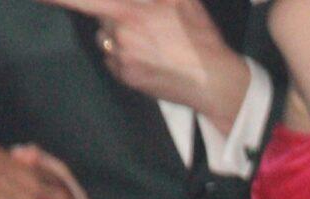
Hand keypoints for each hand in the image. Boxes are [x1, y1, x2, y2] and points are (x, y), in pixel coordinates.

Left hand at [31, 0, 250, 120]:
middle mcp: (119, 32)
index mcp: (130, 9)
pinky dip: (124, 53)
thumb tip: (133, 3)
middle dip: (107, 11)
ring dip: (118, 32)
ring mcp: (121, 57)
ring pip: (105, 36)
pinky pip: (113, 57)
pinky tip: (149, 56)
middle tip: (140, 20)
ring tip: (151, 39)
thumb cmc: (198, 34)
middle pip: (97, 14)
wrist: (212, 80)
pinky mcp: (125, 76)